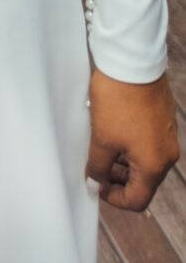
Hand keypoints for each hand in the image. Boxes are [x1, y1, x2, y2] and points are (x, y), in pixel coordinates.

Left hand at [86, 66, 179, 209]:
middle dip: (118, 179)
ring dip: (123, 162)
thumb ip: (98, 166)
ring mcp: (168, 135)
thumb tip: (95, 182)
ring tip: (101, 148)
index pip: (138, 200)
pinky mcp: (163, 119)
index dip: (114, 198)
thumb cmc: (117, 101)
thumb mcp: (102, 138)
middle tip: (96, 167)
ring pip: (145, 162)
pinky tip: (112, 132)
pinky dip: (131, 145)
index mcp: (155, 165)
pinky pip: (148, 143)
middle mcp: (167, 154)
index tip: (96, 184)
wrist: (132, 62)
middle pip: (144, 182)